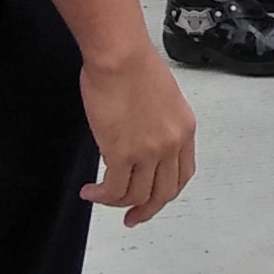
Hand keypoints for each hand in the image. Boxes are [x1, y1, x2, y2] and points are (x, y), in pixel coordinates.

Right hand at [79, 49, 197, 224]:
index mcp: (184, 129)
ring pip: (136, 195)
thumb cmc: (133, 63)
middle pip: (162, 193)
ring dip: (116, 203)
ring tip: (99, 198)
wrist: (120, 56)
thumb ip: (157, 123)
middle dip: (146, 210)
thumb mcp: (162, 96)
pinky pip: (113, 189)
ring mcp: (148, 152)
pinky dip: (100, 196)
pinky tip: (89, 192)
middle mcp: (171, 144)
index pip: (182, 174)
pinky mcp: (122, 154)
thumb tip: (139, 139)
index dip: (166, 192)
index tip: (154, 200)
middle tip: (131, 217)